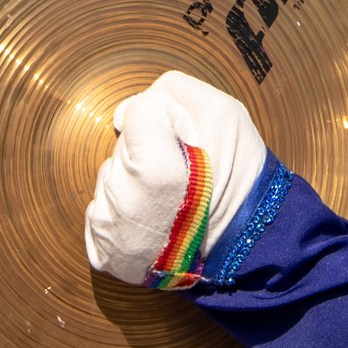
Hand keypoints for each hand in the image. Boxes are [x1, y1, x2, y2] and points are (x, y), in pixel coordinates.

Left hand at [84, 70, 271, 286]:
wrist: (247, 245)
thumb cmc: (240, 178)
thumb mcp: (224, 113)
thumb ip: (168, 93)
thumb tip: (122, 115)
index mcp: (153, 169)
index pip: (136, 114)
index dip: (165, 120)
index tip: (186, 141)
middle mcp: (124, 203)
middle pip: (122, 148)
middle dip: (147, 152)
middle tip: (183, 173)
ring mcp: (111, 233)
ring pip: (110, 178)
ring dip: (133, 182)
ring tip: (169, 199)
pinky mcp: (105, 253)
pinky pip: (99, 213)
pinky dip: (121, 213)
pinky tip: (151, 220)